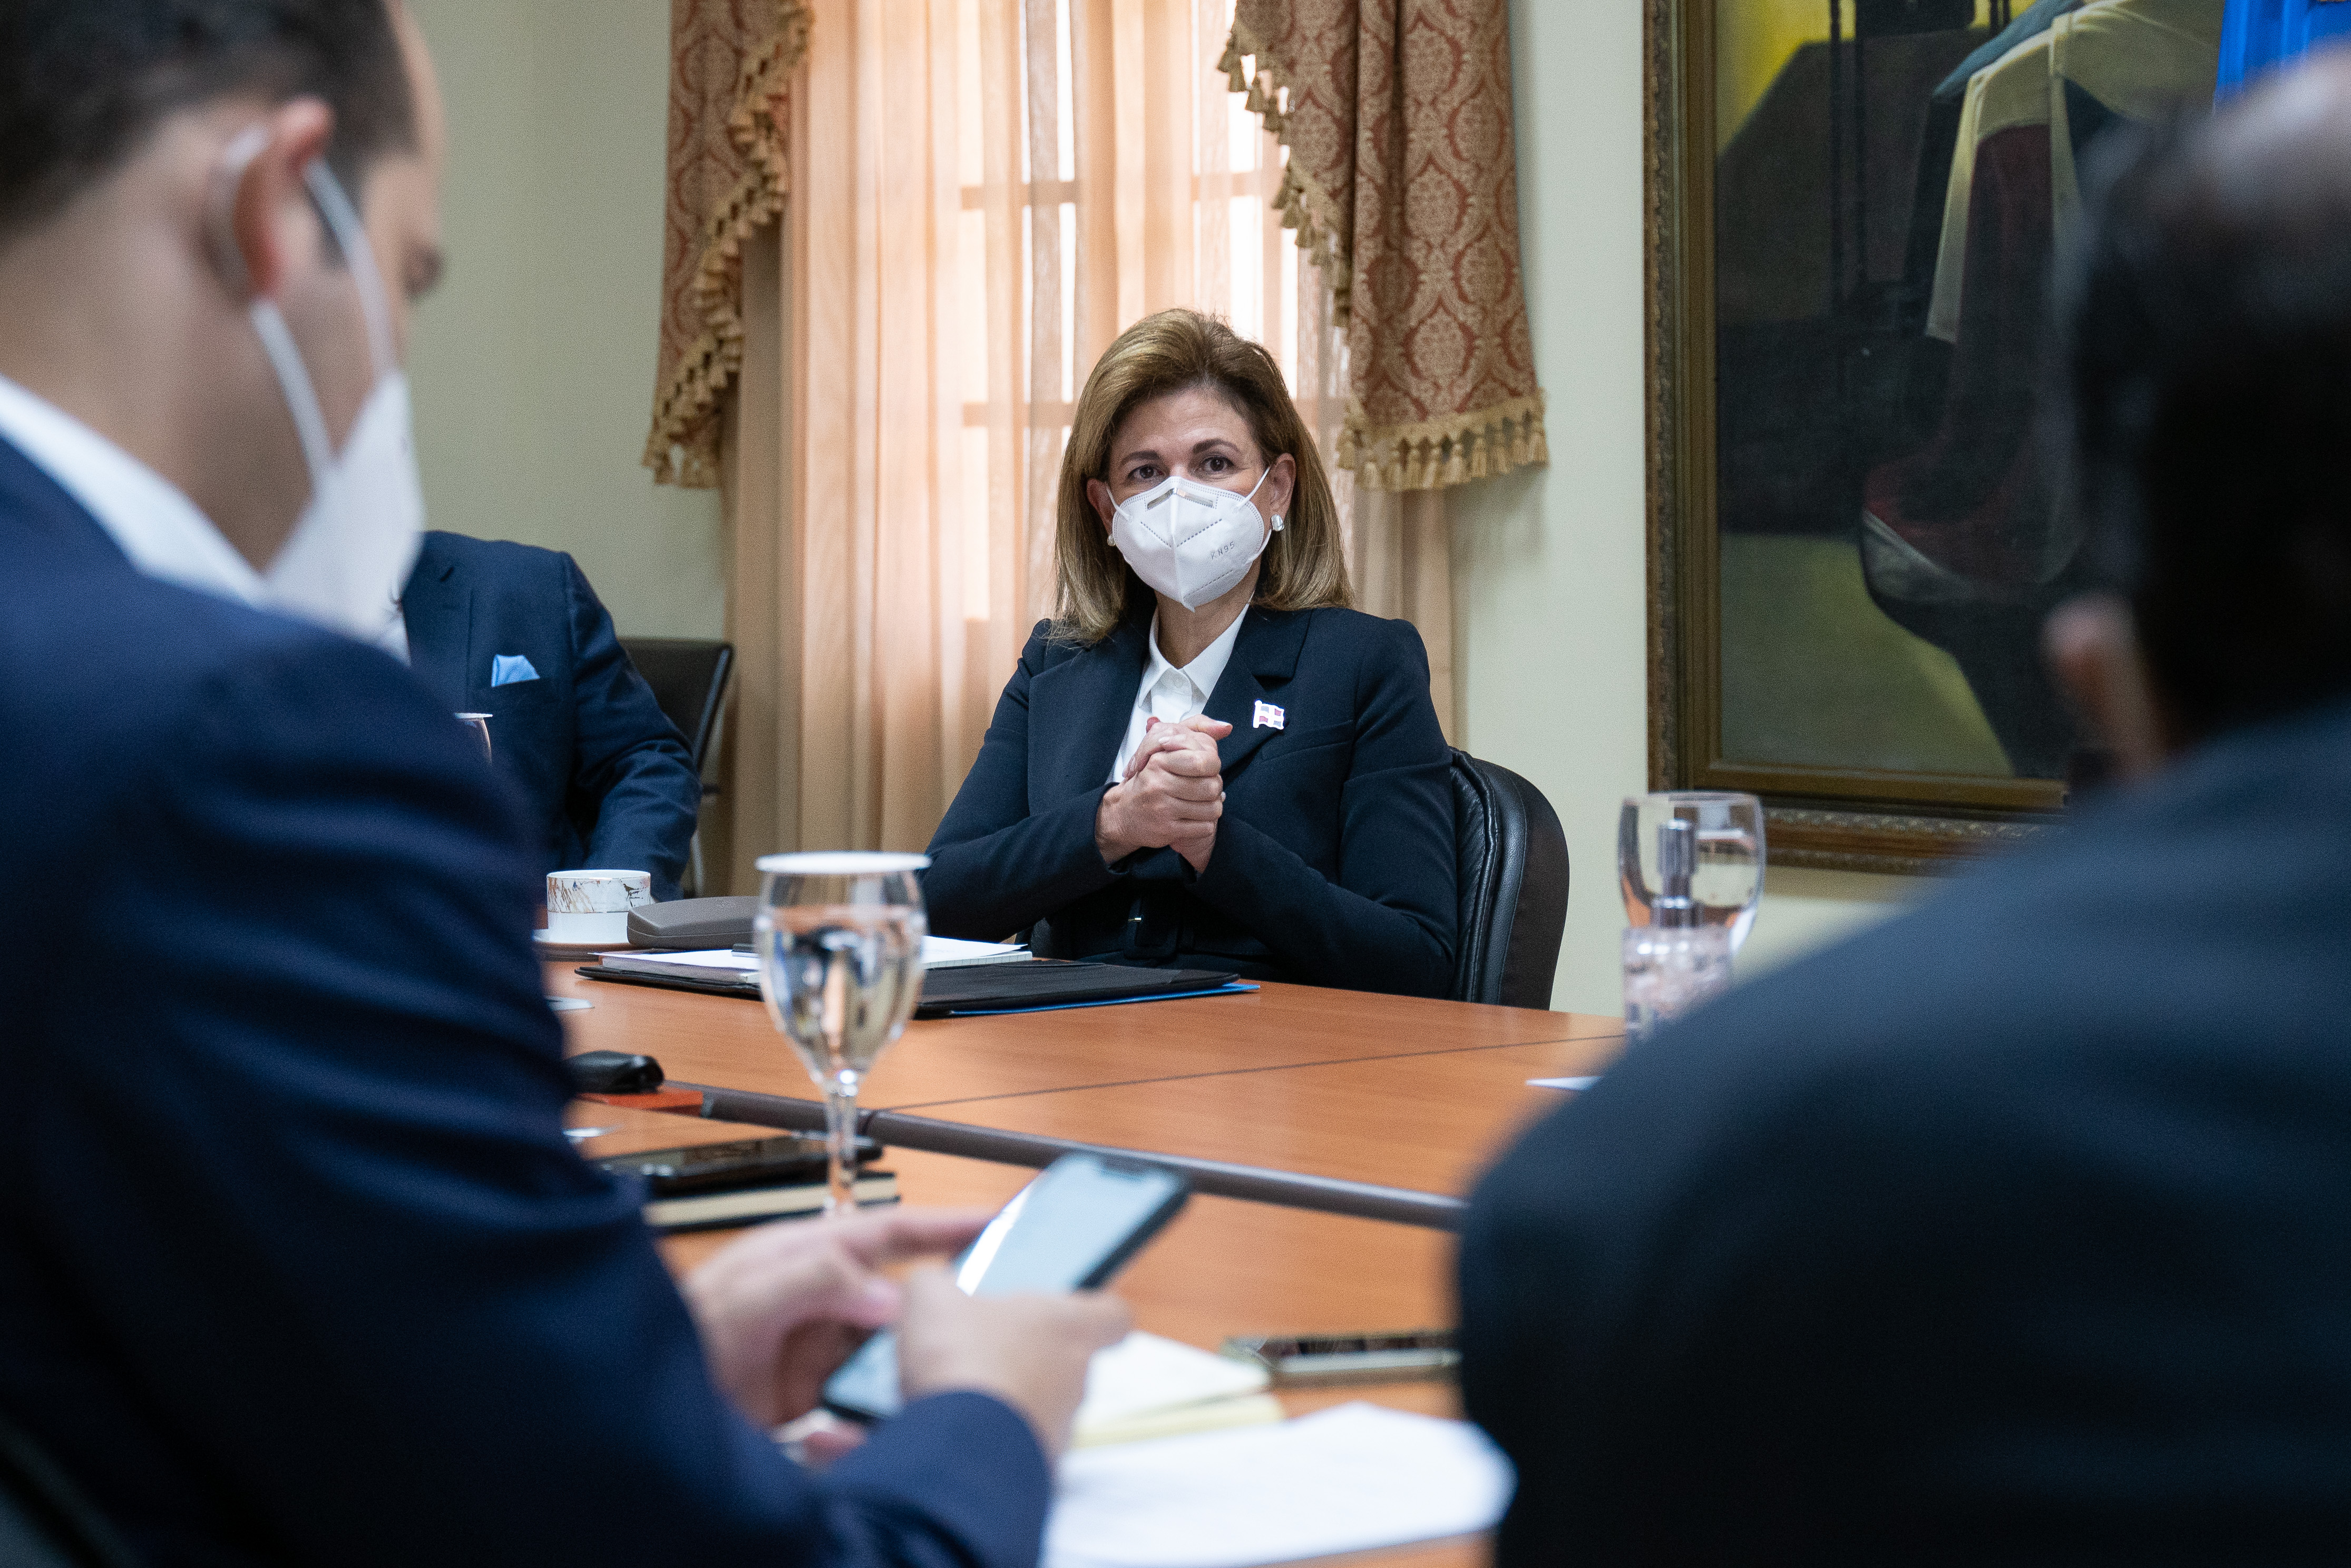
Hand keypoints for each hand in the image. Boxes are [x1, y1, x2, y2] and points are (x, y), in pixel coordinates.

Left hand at [682, 1206, 991, 1429]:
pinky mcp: (815, 1391)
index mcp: (804, 1254)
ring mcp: (817, 1344)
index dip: (944, 1223)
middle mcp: (818, 1294)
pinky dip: (886, 1399)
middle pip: (901, 1289)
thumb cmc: (672, 1345)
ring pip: (891, 1342)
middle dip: (943, 1303)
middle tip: (989, 1316)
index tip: (995, 1221)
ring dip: (914, 1358)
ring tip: (946, 1369)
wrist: (638, 1418)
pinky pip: (870, 1389)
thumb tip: (886, 1291)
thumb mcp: (740, 1302)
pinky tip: (896, 1410)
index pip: (889, 1229)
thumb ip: (809, 1281)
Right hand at [895, 1268, 1130, 1458]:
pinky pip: (1017, 1443)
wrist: (960, 1449)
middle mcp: (1075, 1378)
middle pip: (1068, 1360)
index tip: (1071, 1312)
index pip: (1113, 1315)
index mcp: (1068, 1326)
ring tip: (959, 1390)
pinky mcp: (1035, 1467)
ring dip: (1007, 1397)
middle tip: (985, 1348)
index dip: (1095, 1311)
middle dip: (1029, 1355)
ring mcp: (1059, 1427)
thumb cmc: (963, 1358)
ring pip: (1041, 1404)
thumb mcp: (933, 1297)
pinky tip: (954, 1427)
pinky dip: (991, 1435)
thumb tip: (932, 1286)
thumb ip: (937, 1284)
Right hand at [1095, 715, 1229, 870]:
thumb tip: (1227, 727)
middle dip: (1214, 788)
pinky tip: (1195, 818)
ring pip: (1212, 808)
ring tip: (1201, 803)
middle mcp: (1158, 784)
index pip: (1203, 761)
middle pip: (1212, 786)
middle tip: (1205, 788)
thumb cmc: (1150, 781)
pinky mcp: (1167, 829)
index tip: (1206, 769)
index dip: (1213, 766)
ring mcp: (1162, 808)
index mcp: (1159, 761)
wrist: (1123, 813)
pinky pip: (1204, 827)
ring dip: (1212, 807)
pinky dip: (1205, 824)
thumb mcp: (1164, 750)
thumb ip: (1194, 731)